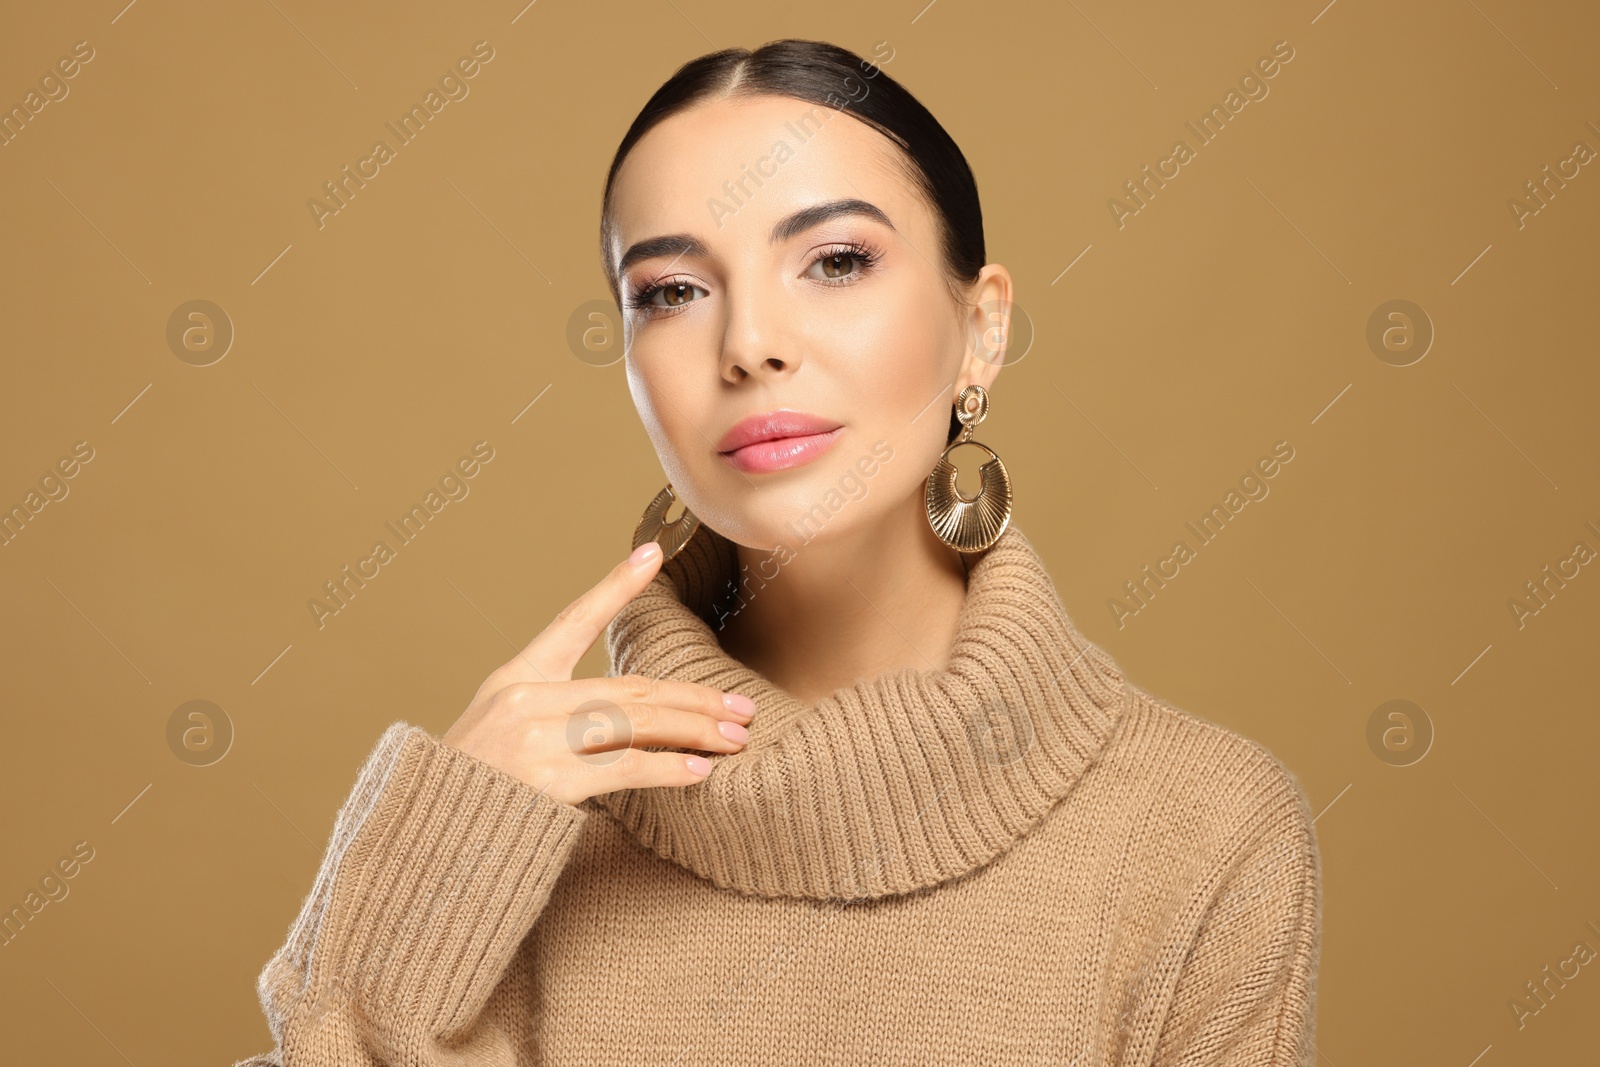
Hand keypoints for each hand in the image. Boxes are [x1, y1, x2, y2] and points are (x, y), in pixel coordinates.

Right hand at [441, 541, 754, 805]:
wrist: (424, 838)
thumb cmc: (468, 791)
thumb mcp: (497, 732)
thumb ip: (551, 714)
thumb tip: (624, 715)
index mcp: (515, 678)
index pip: (573, 621)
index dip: (615, 586)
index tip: (653, 553)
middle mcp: (526, 699)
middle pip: (630, 687)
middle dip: (693, 697)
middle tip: (741, 706)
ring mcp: (536, 738)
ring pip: (636, 722)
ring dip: (694, 730)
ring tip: (734, 737)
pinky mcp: (546, 780)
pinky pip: (624, 768)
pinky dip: (667, 769)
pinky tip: (700, 771)